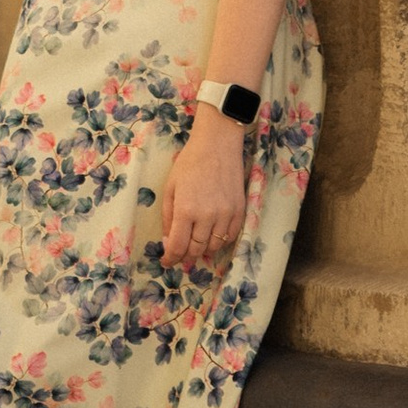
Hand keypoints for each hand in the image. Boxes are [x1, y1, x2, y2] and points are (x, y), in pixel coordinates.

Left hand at [159, 107, 246, 264]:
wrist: (217, 145)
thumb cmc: (189, 163)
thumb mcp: (170, 188)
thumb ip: (168, 217)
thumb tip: (168, 242)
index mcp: (186, 210)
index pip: (178, 246)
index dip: (171, 258)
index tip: (167, 262)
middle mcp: (207, 217)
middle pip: (197, 250)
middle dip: (186, 256)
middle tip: (180, 254)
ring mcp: (226, 215)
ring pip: (214, 246)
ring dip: (203, 250)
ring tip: (195, 245)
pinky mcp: (239, 211)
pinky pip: (230, 237)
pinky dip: (220, 241)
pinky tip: (212, 236)